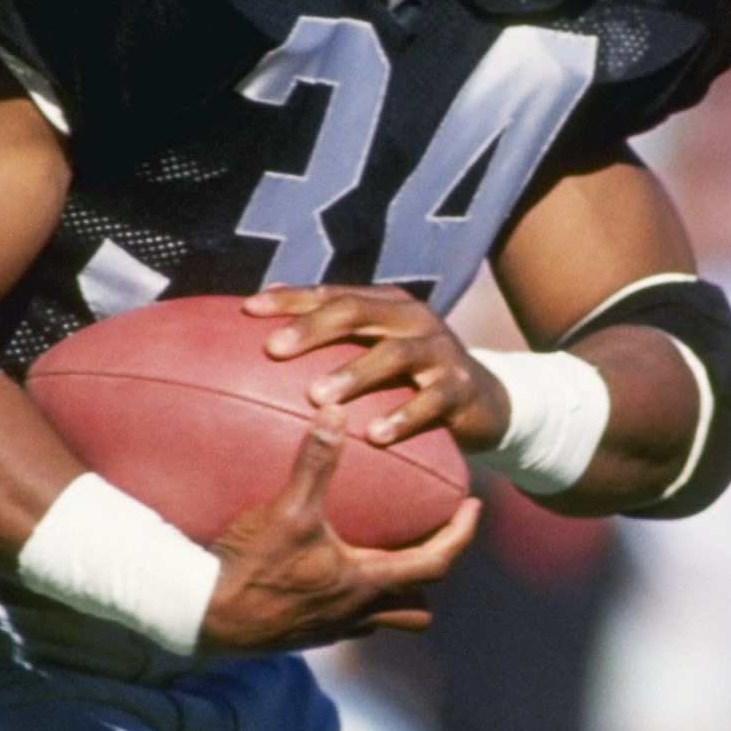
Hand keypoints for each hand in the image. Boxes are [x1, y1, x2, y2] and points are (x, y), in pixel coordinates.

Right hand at [199, 414, 480, 655]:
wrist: (202, 617)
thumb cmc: (249, 567)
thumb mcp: (286, 510)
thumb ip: (315, 462)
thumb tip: (336, 411)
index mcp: (364, 583)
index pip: (436, 562)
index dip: (461, 534)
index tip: (474, 507)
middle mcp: (354, 613)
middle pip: (416, 608)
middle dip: (427, 579)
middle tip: (428, 542)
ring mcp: (328, 630)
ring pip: (381, 620)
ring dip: (390, 594)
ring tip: (382, 558)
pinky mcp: (301, 634)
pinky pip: (343, 622)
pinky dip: (349, 599)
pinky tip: (327, 572)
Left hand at [243, 284, 511, 453]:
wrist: (483, 400)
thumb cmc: (410, 376)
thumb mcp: (373, 348)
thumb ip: (329, 334)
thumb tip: (260, 308)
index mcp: (386, 303)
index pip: (331, 294)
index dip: (290, 299)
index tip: (247, 311)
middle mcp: (412, 318)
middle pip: (356, 312)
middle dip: (312, 328)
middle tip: (273, 349)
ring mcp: (439, 349)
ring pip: (393, 354)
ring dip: (353, 374)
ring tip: (315, 397)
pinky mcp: (461, 386)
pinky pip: (430, 401)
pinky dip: (402, 418)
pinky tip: (374, 436)